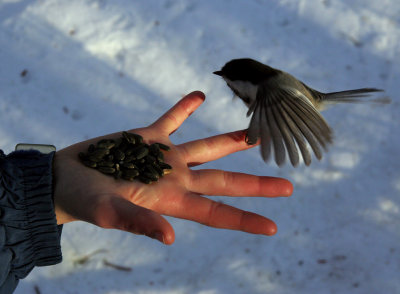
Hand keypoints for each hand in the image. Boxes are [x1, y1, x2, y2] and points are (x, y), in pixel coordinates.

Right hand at [53, 91, 292, 244]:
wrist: (66, 178)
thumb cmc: (84, 200)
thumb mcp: (109, 212)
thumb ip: (139, 223)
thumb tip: (169, 238)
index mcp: (170, 199)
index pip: (216, 213)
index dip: (244, 220)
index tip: (274, 226)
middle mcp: (175, 177)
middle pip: (224, 180)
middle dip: (255, 184)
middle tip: (289, 187)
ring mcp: (165, 156)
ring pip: (206, 147)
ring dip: (230, 141)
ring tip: (251, 134)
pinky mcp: (148, 136)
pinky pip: (171, 118)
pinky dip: (184, 107)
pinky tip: (198, 95)